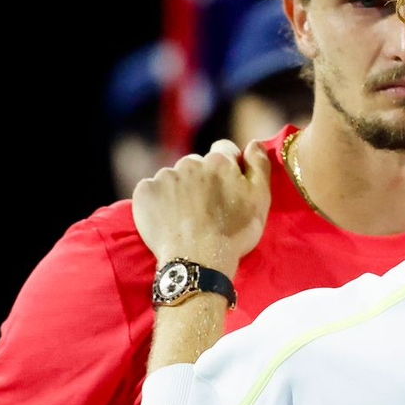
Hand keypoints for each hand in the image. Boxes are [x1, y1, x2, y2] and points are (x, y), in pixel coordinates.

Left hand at [133, 140, 271, 276]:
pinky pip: (152, 190)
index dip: (228, 167)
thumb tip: (255, 143)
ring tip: (186, 218)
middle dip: (201, 179)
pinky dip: (158, 202)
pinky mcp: (145, 192)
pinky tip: (168, 220)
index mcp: (218, 161)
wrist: (198, 261)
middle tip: (207, 209)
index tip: (227, 188)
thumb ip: (259, 165)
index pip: (224, 149)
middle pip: (197, 164)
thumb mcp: (260, 198)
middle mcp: (190, 162)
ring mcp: (165, 176)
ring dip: (180, 191)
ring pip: (174, 177)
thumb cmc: (234, 232)